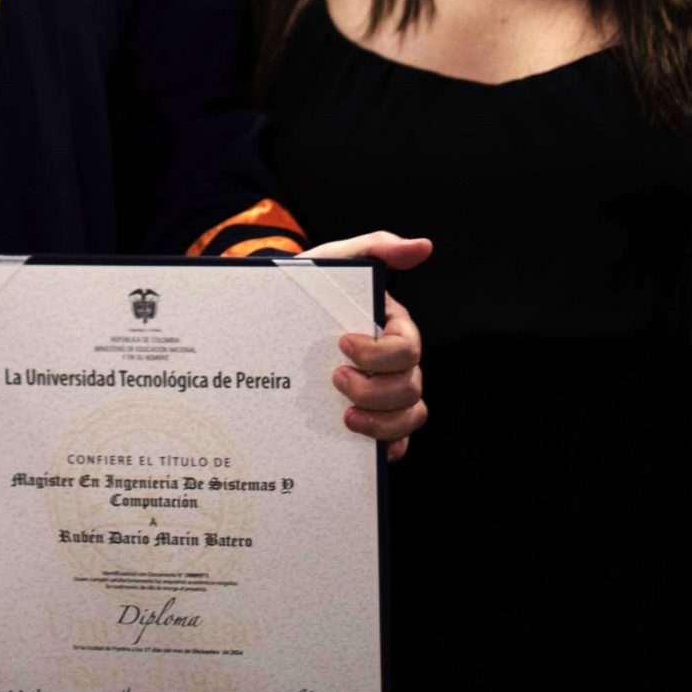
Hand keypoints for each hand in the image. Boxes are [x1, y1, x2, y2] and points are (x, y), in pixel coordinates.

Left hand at [299, 232, 430, 462]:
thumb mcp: (333, 261)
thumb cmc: (306, 288)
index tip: (343, 345)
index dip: (380, 354)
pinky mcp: (373, 417)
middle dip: (375, 389)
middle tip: (336, 380)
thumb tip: (423, 246)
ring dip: (381, 422)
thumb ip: (375, 248)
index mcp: (392, 327)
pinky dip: (388, 445)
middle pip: (411, 386)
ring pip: (410, 416)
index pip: (408, 347)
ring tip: (345, 417)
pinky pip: (397, 441)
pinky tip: (361, 444)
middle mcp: (395, 361)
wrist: (268, 319)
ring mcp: (386, 391)